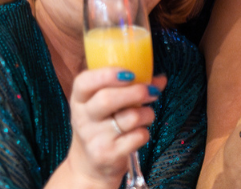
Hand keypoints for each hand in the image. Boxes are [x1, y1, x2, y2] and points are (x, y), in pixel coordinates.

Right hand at [63, 68, 164, 185]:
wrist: (91, 166)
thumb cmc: (103, 126)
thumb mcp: (109, 105)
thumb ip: (131, 88)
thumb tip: (160, 79)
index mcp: (80, 100)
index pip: (84, 82)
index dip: (107, 74)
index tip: (130, 73)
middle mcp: (82, 118)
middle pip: (107, 99)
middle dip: (137, 92)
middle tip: (152, 91)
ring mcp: (94, 138)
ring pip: (130, 117)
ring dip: (147, 113)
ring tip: (146, 115)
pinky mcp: (107, 154)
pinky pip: (138, 136)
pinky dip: (144, 133)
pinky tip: (138, 134)